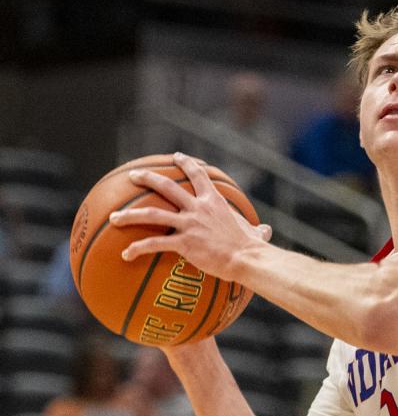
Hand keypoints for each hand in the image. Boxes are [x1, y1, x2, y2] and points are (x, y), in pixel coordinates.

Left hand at [109, 152, 271, 279]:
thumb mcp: (257, 234)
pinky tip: (125, 255)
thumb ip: (258, 230)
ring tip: (114, 217)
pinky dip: (138, 248)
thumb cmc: (254, 248)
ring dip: (130, 214)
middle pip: (167, 187)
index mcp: (214, 202)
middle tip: (133, 176)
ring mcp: (189, 225)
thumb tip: (266, 231)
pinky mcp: (183, 243)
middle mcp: (198, 208)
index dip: (185, 164)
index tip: (175, 157)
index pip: (198, 175)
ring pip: (152, 214)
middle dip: (148, 179)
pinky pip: (154, 244)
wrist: (248, 258)